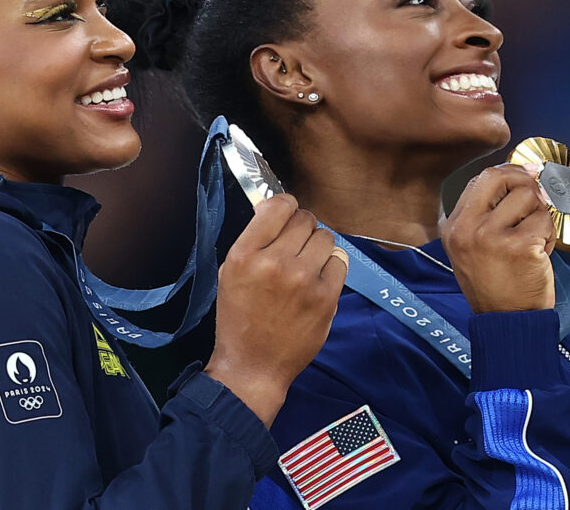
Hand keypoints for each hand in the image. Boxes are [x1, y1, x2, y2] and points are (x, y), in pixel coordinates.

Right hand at [205, 194, 347, 426]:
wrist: (253, 365)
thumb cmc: (238, 319)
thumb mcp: (230, 274)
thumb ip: (253, 241)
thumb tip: (276, 211)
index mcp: (244, 254)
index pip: (278, 206)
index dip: (286, 205)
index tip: (287, 213)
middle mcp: (274, 262)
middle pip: (305, 219)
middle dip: (302, 227)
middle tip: (297, 243)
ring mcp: (303, 280)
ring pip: (325, 237)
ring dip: (318, 246)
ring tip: (308, 262)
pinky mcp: (326, 297)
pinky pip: (339, 262)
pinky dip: (331, 266)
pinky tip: (319, 279)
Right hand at [442, 164, 555, 314]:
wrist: (504, 321)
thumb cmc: (495, 284)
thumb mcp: (473, 246)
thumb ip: (488, 213)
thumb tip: (521, 175)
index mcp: (454, 226)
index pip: (481, 179)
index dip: (509, 173)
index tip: (527, 174)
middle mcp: (468, 228)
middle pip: (501, 178)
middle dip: (526, 184)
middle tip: (537, 199)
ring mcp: (492, 237)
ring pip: (530, 198)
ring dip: (541, 216)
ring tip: (535, 239)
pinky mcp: (520, 247)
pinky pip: (545, 222)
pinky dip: (550, 237)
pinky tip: (541, 254)